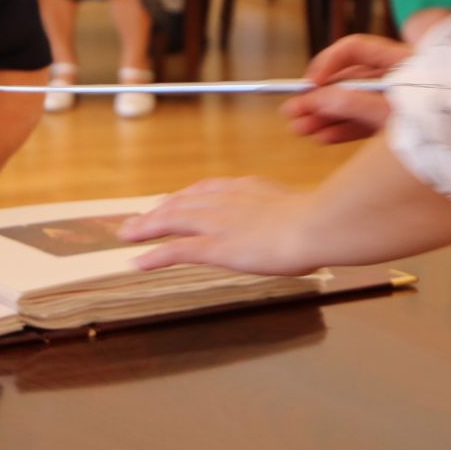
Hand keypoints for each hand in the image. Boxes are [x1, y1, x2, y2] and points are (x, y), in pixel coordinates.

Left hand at [117, 177, 316, 274]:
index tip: (171, 200)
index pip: (206, 190)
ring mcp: (218, 223)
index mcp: (248, 188)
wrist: (319, 224)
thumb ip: (291, 213)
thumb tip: (302, 223)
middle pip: (181, 203)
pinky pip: (176, 250)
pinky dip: (154, 255)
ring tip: (126, 235)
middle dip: (158, 211)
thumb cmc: (325, 219)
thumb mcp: (305, 207)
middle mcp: (225, 200)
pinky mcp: (214, 247)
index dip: (184, 196)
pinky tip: (138, 261)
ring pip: (171, 222)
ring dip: (146, 228)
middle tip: (137, 220)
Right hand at [282, 33, 405, 142]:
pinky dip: (344, 128)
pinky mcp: (398, 122)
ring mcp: (398, 100)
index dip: (328, 63)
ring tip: (300, 128)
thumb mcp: (390, 110)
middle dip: (318, 97)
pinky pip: (366, 121)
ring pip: (353, 103)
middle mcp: (397, 76)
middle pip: (348, 80)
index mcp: (401, 60)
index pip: (354, 49)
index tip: (311, 85)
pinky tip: (323, 137)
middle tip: (293, 110)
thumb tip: (313, 97)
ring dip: (325, 116)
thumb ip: (352, 103)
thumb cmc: (437, 124)